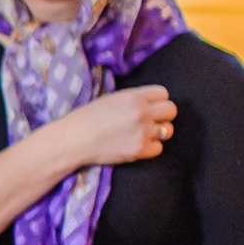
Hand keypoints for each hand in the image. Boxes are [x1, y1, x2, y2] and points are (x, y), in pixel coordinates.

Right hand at [56, 85, 174, 168]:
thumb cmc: (86, 118)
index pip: (163, 94)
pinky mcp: (140, 150)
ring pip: (168, 130)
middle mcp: (141, 113)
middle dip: (162, 115)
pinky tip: (136, 145)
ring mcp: (142, 132)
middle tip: (149, 121)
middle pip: (171, 111)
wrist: (72, 140)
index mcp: (134, 97)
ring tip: (141, 134)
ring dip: (158, 132)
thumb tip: (152, 104)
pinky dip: (150, 148)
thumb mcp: (111, 99)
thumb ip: (134, 99)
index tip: (148, 107)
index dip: (156, 101)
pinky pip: (158, 148)